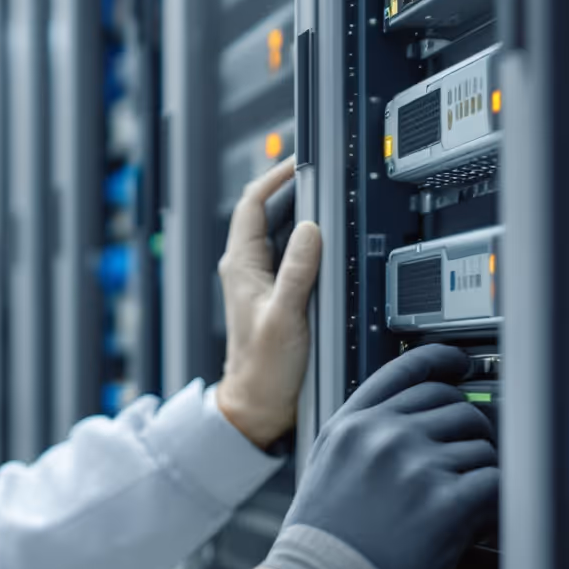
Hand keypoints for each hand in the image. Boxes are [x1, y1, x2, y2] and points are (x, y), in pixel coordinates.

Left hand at [213, 157, 321, 449]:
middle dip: (292, 190)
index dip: (275, 177)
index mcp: (240, 265)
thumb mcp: (286, 315)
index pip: (252, 203)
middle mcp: (245, 268)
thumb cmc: (263, 369)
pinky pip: (288, 255)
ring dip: (300, 215)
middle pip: (265, 212)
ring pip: (278, 233)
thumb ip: (298, 270)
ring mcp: (258, 281)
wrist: (256, 406)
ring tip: (329, 200)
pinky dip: (306, 242)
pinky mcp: (273, 295)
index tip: (299, 162)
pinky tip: (327, 243)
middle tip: (323, 175)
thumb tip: (309, 228)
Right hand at [257, 344, 499, 568]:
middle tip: (470, 467)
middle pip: (457, 407)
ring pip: (482, 446)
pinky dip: (496, 506)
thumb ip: (365, 444)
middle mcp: (383, 436)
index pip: (409, 370)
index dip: (444, 364)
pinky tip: (479, 525)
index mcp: (352, 427)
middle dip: (471, 437)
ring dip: (484, 476)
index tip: (463, 368)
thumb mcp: (326, 476)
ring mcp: (414, 466)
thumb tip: (417, 431)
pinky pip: (495, 484)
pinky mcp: (445, 504)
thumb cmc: (320, 554)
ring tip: (467, 509)